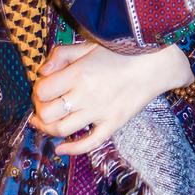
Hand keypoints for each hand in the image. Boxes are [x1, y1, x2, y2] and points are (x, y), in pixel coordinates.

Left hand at [29, 39, 193, 155]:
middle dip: (40, 111)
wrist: (156, 63)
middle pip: (47, 113)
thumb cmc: (121, 51)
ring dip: (48, 129)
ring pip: (61, 130)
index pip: (42, 91)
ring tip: (46, 124)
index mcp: (77, 73)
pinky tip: (61, 149)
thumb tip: (42, 72)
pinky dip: (71, 150)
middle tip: (44, 106)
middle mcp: (85, 95)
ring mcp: (99, 112)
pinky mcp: (113, 124)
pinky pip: (89, 143)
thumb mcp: (89, 45)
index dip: (38, 91)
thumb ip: (62, 54)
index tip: (44, 88)